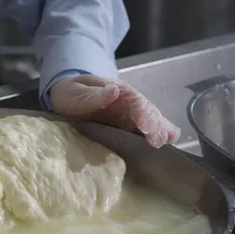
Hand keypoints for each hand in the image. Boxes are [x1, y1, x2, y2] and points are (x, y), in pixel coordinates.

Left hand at [50, 74, 180, 147]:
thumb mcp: (76, 92)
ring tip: (167, 140)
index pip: (133, 100)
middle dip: (155, 125)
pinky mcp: (127, 127)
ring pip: (150, 119)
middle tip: (158, 140)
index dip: (141, 113)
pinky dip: (156, 134)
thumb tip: (113, 90)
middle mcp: (128, 102)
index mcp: (116, 90)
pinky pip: (144, 130)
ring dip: (160, 130)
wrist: (66, 100)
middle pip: (146, 111)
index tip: (145, 126)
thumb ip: (93, 94)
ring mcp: (129, 115)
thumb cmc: (70, 95)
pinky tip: (167, 141)